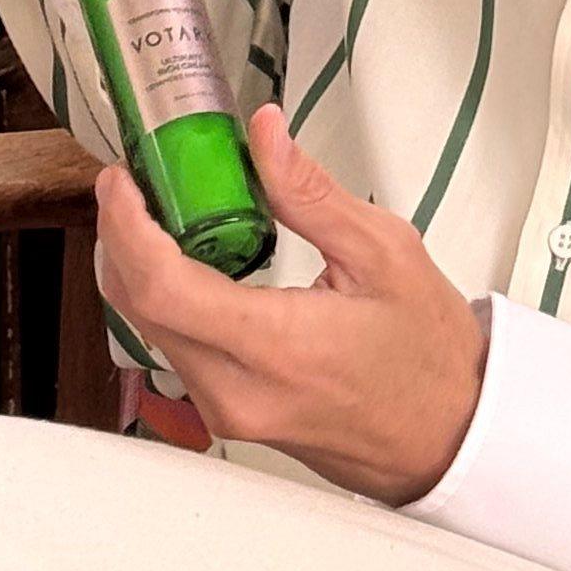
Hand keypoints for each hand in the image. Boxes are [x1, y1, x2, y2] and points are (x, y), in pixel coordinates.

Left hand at [94, 108, 489, 506]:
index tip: (120, 180)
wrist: (449, 434)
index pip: (163, 289)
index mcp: (275, 347)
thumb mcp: (384, 252)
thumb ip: (310, 192)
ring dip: (139, 268)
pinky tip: (184, 260)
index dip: (126, 227)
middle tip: (135, 181)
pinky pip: (175, 352)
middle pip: (141, 310)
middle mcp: (238, 391)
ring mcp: (229, 412)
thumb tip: (264, 136)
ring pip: (151, 332)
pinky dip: (165, 300)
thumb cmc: (428, 355)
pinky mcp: (230, 418)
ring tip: (158, 210)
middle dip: (122, 238)